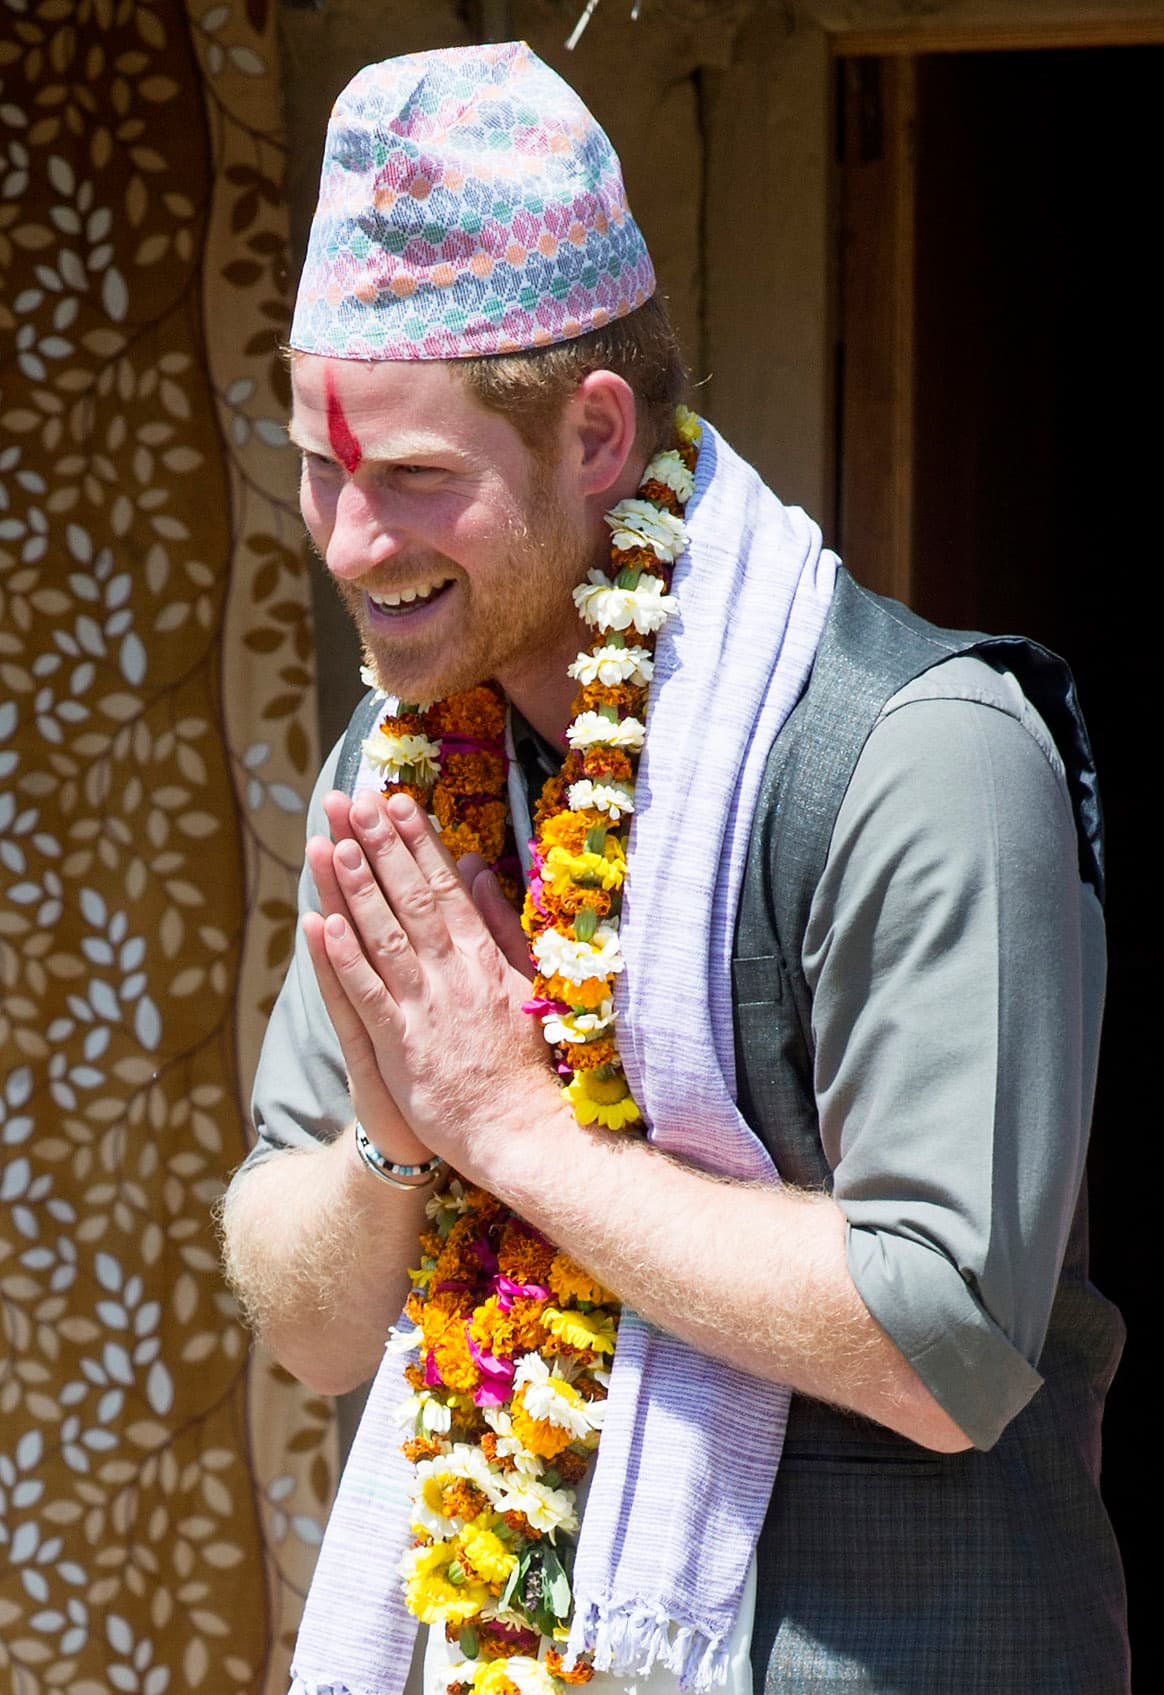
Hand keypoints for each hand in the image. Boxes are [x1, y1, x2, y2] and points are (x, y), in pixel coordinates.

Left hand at [311, 790, 555, 1179]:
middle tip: (355, 800)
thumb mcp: (524, 980)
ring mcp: (424, 1008)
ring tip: (333, 842)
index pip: (445, 886)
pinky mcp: (400, 1047)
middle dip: (379, 846)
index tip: (396, 800)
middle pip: (409, 899)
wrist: (522, 1130)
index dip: (417, 841)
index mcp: (483, 956)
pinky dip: (343, 959)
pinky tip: (321, 924)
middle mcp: (452, 974)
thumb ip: (498, 923)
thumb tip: (477, 870)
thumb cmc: (525, 1060)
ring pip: (382, 937)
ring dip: (355, 889)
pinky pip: (366, 996)